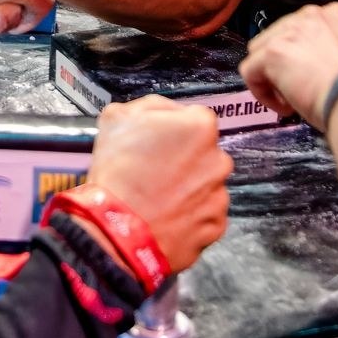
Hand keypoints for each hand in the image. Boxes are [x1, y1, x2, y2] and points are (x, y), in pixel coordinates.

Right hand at [85, 96, 230, 272]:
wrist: (118, 230)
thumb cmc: (118, 173)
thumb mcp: (117, 118)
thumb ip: (150, 107)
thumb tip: (163, 113)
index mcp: (200, 127)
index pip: (193, 119)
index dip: (172, 129)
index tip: (156, 142)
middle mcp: (219, 160)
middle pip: (203, 153)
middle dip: (183, 160)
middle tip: (154, 170)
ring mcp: (220, 196)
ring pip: (205, 185)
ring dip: (187, 188)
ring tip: (157, 198)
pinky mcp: (215, 227)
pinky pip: (204, 215)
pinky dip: (189, 216)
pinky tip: (165, 216)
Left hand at [239, 3, 337, 125]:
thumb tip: (335, 64)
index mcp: (335, 14)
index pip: (303, 30)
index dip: (304, 56)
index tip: (314, 76)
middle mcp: (310, 16)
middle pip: (279, 37)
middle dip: (285, 65)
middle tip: (300, 90)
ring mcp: (288, 32)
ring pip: (261, 52)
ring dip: (271, 77)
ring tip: (291, 100)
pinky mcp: (273, 52)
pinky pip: (250, 71)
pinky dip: (262, 93)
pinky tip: (284, 107)